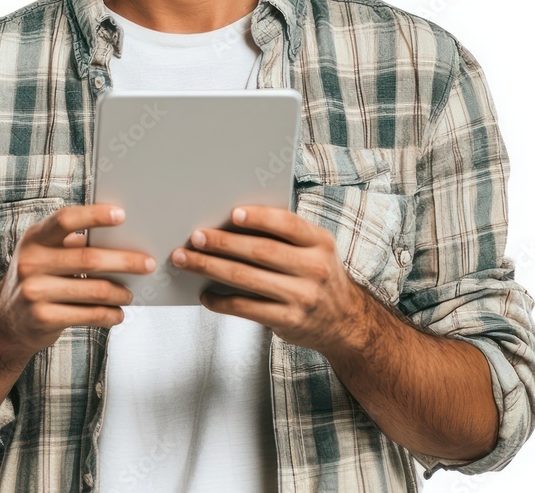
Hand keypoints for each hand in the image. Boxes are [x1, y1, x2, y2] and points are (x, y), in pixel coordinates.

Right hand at [0, 203, 154, 362]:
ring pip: (94, 290)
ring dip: (120, 292)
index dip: (94, 215)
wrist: (5, 320)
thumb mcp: (44, 253)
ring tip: (130, 293)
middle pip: (89, 258)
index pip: (65, 219)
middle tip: (148, 263)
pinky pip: (88, 315)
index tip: (122, 215)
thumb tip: (123, 236)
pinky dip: (109, 315)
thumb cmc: (37, 277)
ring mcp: (34, 292)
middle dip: (125, 261)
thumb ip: (71, 243)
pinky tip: (118, 313)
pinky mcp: (42, 318)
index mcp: (34, 238)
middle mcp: (30, 262)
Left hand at [170, 205, 364, 356]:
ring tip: (187, 260)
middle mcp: (315, 269)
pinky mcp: (288, 321)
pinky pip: (247, 308)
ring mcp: (302, 297)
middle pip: (260, 251)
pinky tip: (205, 294)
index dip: (260, 218)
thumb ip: (286, 236)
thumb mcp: (316, 249)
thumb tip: (233, 220)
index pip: (288, 224)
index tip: (233, 213)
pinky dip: (221, 301)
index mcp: (320, 242)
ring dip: (212, 268)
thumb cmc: (318, 275)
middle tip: (196, 236)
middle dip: (223, 242)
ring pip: (247, 279)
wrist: (346, 322)